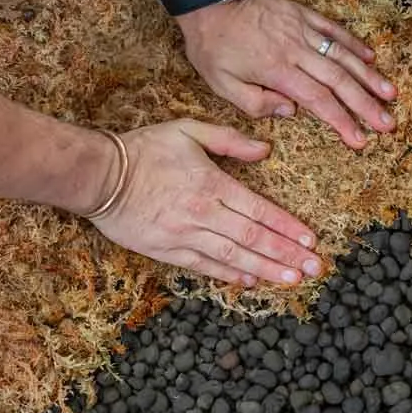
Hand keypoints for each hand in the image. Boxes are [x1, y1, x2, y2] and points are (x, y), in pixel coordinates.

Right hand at [91, 119, 321, 287]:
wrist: (97, 175)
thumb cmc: (143, 148)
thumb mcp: (187, 130)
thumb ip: (229, 141)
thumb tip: (265, 150)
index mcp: (211, 184)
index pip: (259, 211)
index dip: (287, 227)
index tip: (310, 239)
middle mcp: (201, 213)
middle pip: (253, 239)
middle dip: (287, 255)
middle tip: (314, 268)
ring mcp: (183, 235)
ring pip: (232, 258)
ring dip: (265, 270)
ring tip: (292, 280)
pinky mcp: (165, 251)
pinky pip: (203, 266)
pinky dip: (228, 275)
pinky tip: (250, 282)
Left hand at [178, 0, 397, 150]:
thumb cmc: (211, 42)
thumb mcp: (220, 83)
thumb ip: (255, 103)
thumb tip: (290, 112)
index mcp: (278, 71)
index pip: (319, 101)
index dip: (343, 122)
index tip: (360, 139)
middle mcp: (297, 51)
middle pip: (340, 81)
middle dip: (366, 105)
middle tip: (387, 123)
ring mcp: (302, 29)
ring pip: (343, 56)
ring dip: (369, 76)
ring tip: (390, 93)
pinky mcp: (301, 13)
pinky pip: (333, 29)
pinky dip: (353, 43)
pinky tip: (369, 57)